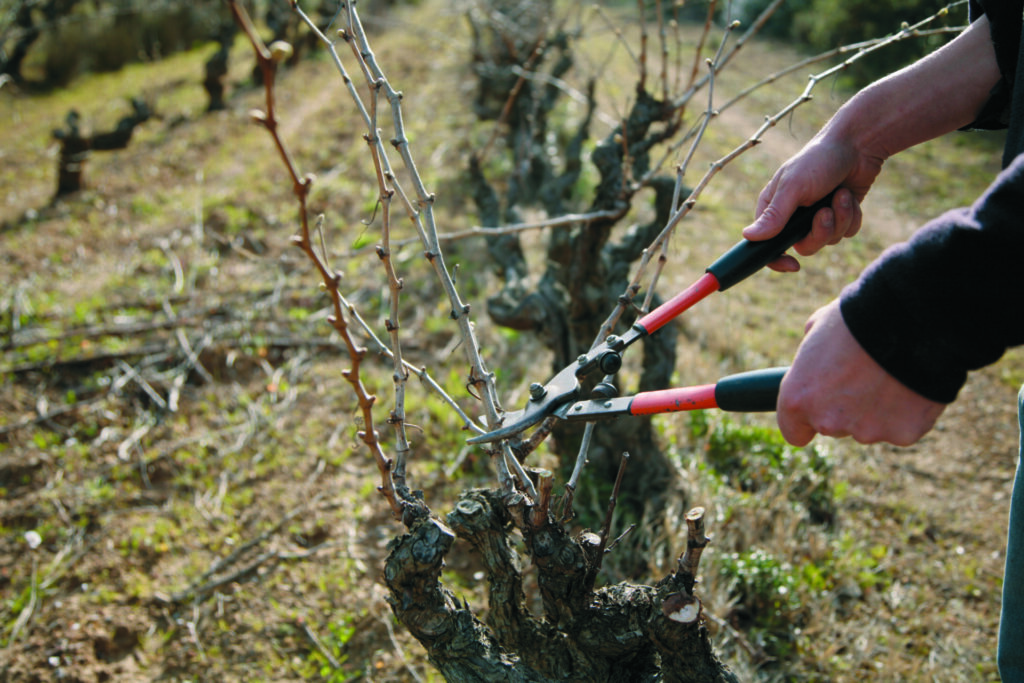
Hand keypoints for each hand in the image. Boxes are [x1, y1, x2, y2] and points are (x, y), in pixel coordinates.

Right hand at [742, 137, 879, 271]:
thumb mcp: (793, 187)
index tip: (792, 265)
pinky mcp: (840, 215)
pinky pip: (846, 232)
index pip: (766, 245)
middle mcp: (793, 216)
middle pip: (803, 247)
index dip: (776, 259)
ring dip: (839, 219)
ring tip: (841, 195)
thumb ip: (774, 215)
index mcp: (774, 208)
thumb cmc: (819, 160)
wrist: (857, 145)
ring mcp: (817, 216)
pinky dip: (851, 216)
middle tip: (825, 212)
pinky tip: (850, 196)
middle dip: (819, 232)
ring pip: (828, 240)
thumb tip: (748, 237)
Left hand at [777, 300, 945, 446]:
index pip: (794, 431)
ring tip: (890, 373)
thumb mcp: (820, 327)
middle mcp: (827, 421)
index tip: (817, 407)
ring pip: (868, 426)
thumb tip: (815, 359)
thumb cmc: (859, 317)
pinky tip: (913, 384)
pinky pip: (902, 426)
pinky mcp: (903, 434)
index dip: (806, 419)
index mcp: (798, 398)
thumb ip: (812, 354)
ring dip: (876, 409)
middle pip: (833, 426)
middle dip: (845, 407)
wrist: (912, 319)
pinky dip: (907, 411)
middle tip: (863, 375)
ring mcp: (866, 431)